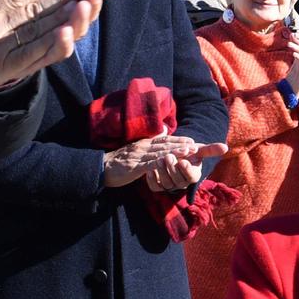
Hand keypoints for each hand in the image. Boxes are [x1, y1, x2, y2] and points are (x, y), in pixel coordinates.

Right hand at [104, 134, 224, 187]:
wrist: (101, 167)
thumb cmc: (120, 160)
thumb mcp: (137, 149)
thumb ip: (151, 141)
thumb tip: (164, 130)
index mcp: (144, 144)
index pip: (164, 141)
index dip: (179, 140)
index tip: (193, 141)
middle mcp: (143, 147)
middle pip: (165, 145)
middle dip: (182, 145)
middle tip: (197, 146)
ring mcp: (138, 156)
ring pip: (159, 153)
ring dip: (175, 152)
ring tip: (188, 151)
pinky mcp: (133, 167)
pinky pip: (148, 165)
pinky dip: (159, 163)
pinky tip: (169, 163)